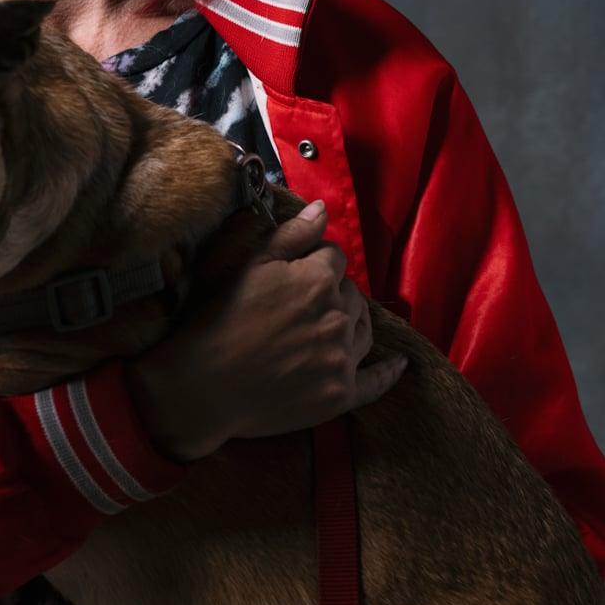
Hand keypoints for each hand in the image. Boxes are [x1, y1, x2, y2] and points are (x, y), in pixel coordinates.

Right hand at [127, 201, 406, 461]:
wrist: (206, 384)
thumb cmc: (222, 319)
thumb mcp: (252, 265)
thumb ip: (292, 235)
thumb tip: (323, 209)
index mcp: (318, 280)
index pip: (335, 257)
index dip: (315, 262)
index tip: (295, 276)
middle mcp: (339, 317)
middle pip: (352, 294)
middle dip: (333, 293)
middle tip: (301, 306)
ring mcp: (343, 359)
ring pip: (364, 330)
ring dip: (352, 323)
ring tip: (329, 328)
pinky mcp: (341, 395)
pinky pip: (376, 381)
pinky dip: (388, 372)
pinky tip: (397, 365)